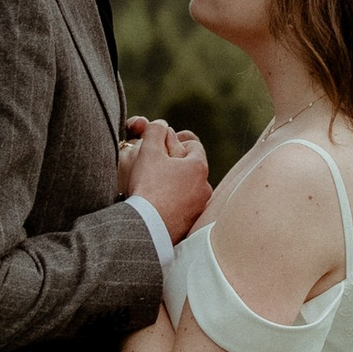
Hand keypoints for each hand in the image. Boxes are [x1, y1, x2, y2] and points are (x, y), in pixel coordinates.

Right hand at [120, 115, 209, 238]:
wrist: (146, 227)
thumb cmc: (148, 187)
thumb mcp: (148, 152)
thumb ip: (155, 131)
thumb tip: (161, 124)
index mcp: (199, 167)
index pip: (192, 145)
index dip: (175, 142)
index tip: (161, 147)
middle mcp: (205, 188)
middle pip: (190, 167)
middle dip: (175, 164)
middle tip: (155, 166)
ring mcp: (199, 208)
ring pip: (188, 188)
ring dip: (175, 184)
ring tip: (155, 187)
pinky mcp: (190, 224)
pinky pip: (183, 207)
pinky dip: (173, 203)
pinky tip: (157, 204)